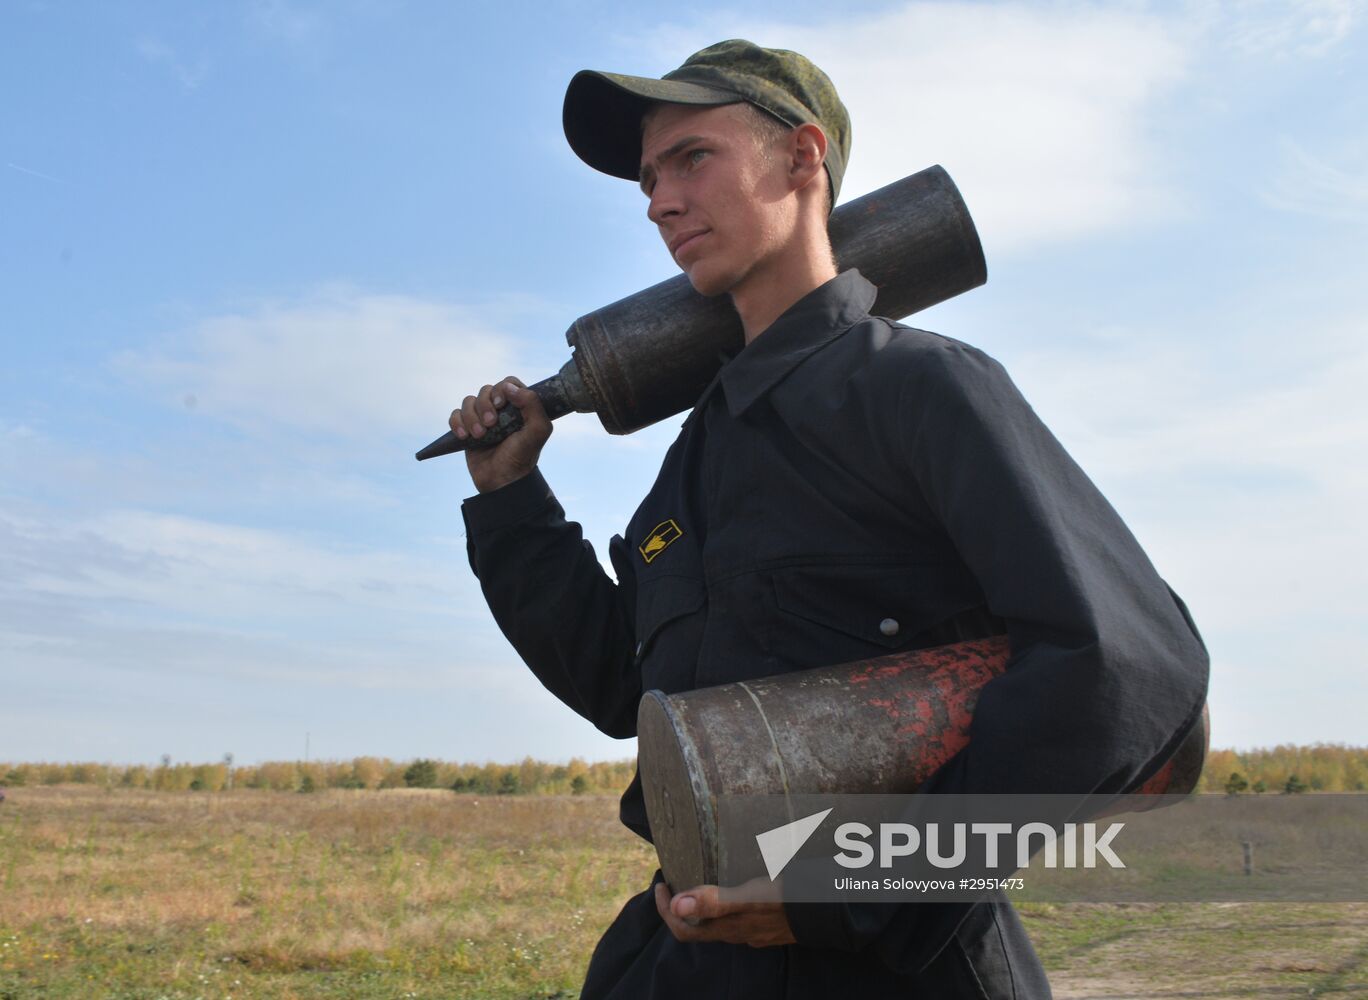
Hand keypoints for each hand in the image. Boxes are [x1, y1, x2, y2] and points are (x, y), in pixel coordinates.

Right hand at [449, 376, 551, 492]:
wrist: (502, 482)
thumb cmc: (522, 457)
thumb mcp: (538, 432)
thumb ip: (532, 405)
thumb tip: (509, 387)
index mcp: (519, 407)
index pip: (508, 383)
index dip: (502, 389)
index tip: (501, 404)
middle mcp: (501, 410)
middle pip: (486, 390)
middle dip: (485, 406)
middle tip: (491, 425)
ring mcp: (482, 419)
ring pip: (469, 401)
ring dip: (471, 416)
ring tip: (480, 435)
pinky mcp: (467, 429)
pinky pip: (455, 415)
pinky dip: (457, 423)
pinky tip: (464, 437)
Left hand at [654, 881, 795, 948]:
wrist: (822, 913)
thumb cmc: (783, 902)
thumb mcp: (747, 898)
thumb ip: (714, 902)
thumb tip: (676, 904)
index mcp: (726, 929)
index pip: (683, 929)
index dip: (664, 911)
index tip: (659, 884)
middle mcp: (735, 934)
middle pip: (698, 926)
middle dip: (681, 903)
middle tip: (675, 877)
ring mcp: (752, 931)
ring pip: (719, 922)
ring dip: (703, 902)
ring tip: (700, 875)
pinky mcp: (766, 924)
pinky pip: (737, 916)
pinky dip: (725, 902)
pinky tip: (733, 884)